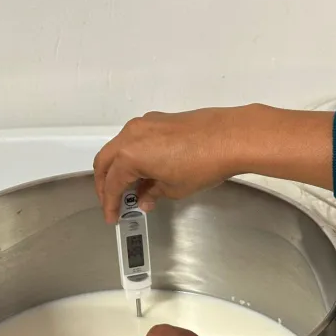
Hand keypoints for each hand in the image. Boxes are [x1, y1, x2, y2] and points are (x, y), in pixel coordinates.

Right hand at [92, 105, 334, 222]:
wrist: (231, 137)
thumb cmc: (203, 163)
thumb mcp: (174, 188)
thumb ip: (152, 194)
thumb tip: (145, 198)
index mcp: (129, 154)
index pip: (112, 183)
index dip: (110, 203)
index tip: (113, 216)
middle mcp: (131, 135)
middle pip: (105, 161)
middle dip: (105, 184)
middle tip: (112, 202)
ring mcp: (145, 124)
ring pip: (118, 147)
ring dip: (118, 167)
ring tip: (128, 188)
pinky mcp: (158, 120)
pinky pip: (134, 139)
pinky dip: (132, 155)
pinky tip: (144, 170)